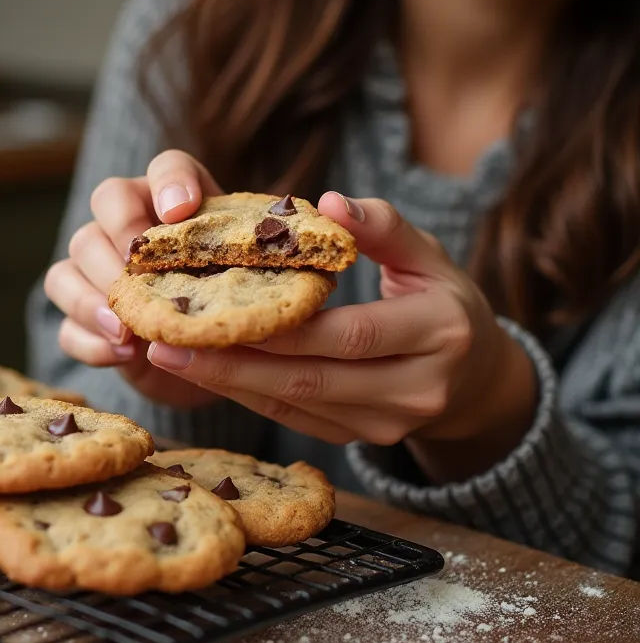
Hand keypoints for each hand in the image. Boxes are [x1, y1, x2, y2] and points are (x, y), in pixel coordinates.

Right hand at [44, 150, 223, 407]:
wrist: (212, 359)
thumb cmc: (232, 307)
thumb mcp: (247, 284)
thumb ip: (240, 271)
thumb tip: (241, 275)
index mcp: (177, 203)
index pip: (168, 166)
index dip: (171, 182)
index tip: (179, 212)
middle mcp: (130, 222)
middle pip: (106, 200)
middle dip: (120, 238)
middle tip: (139, 274)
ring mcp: (97, 269)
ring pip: (71, 260)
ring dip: (93, 296)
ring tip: (127, 327)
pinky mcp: (84, 320)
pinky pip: (65, 324)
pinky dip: (90, 341)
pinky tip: (123, 354)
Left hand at [147, 193, 538, 480]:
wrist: (476, 376)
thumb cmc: (443, 300)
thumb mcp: (428, 255)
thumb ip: (383, 225)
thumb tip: (327, 202)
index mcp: (439, 333)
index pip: (349, 332)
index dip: (281, 327)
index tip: (215, 307)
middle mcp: (417, 390)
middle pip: (311, 379)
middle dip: (232, 364)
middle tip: (166, 340)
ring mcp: (388, 424)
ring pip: (295, 406)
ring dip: (228, 384)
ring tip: (171, 356)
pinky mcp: (361, 439)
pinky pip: (295, 419)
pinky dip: (248, 396)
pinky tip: (205, 373)